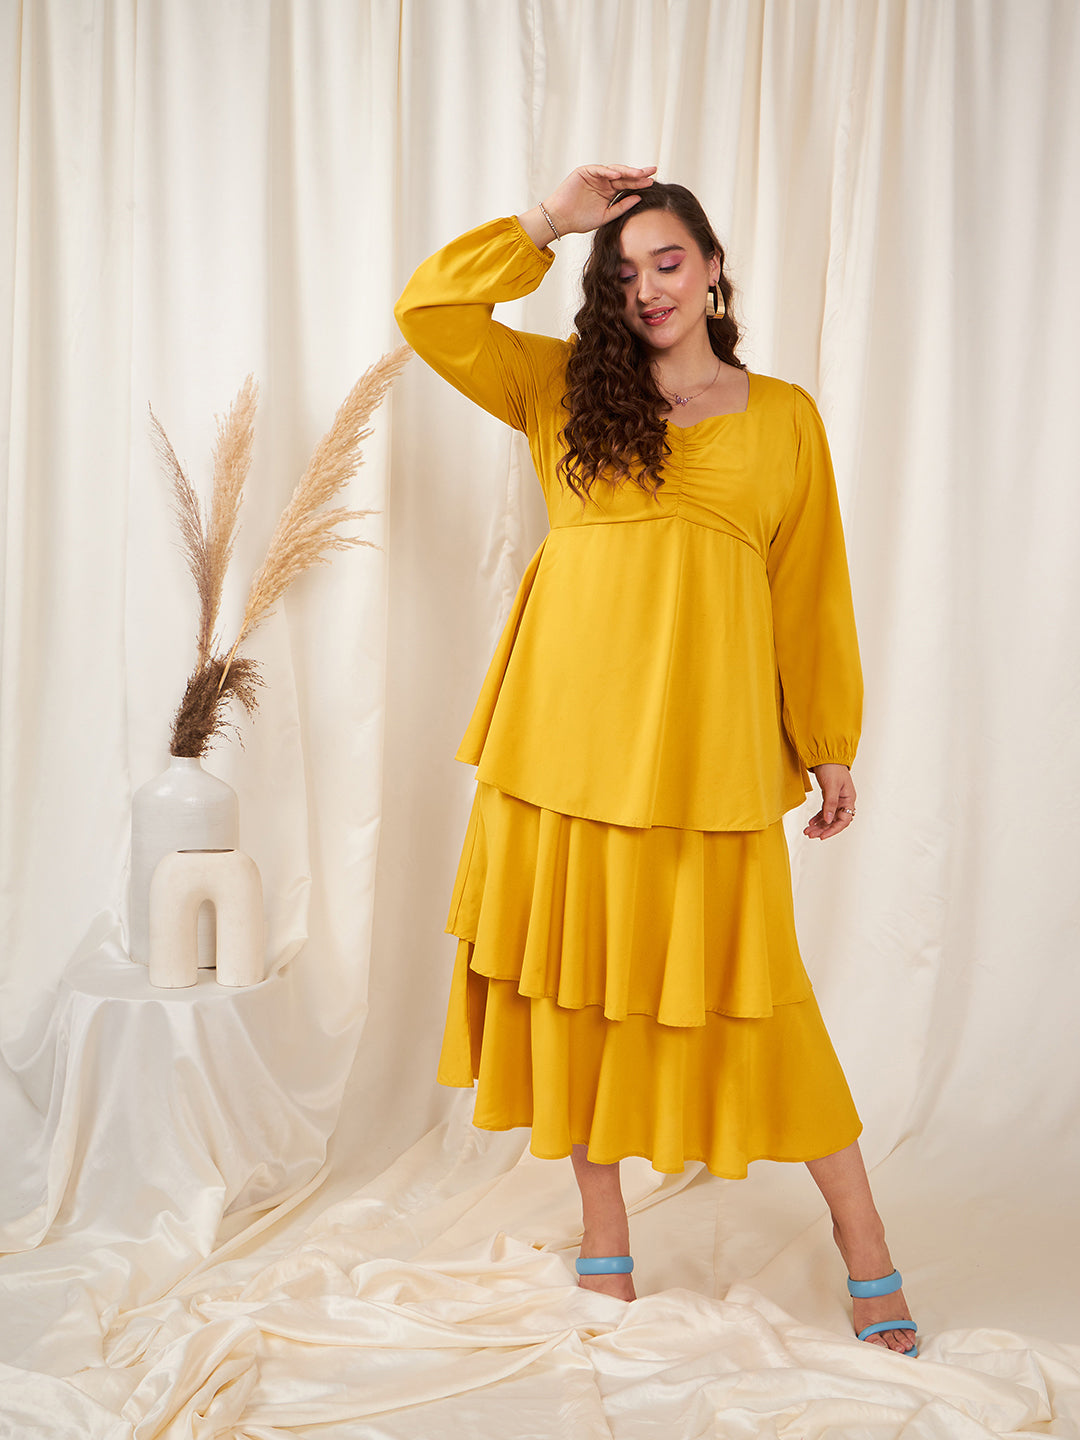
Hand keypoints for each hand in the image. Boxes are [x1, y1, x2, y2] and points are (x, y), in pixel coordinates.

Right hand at [535, 164, 656, 238]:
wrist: (560, 220)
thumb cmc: (580, 220)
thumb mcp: (606, 216)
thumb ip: (621, 207)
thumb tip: (639, 198)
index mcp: (609, 192)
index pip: (628, 185)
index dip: (640, 183)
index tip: (653, 182)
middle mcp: (604, 181)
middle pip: (624, 175)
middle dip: (638, 173)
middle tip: (652, 171)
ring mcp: (594, 175)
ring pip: (614, 170)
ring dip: (626, 171)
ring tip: (638, 173)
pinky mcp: (584, 172)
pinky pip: (598, 169)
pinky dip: (608, 171)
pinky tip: (618, 174)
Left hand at [803, 764, 856, 839]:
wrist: (826, 754)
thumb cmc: (831, 768)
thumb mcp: (831, 786)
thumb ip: (829, 803)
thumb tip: (827, 820)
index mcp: (848, 799)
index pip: (843, 821)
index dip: (833, 830)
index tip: (822, 836)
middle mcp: (844, 801)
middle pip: (835, 821)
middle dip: (822, 829)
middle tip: (809, 834)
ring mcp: (837, 799)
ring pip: (828, 817)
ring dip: (819, 825)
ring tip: (807, 831)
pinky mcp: (829, 796)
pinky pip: (825, 811)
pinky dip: (818, 817)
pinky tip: (811, 822)